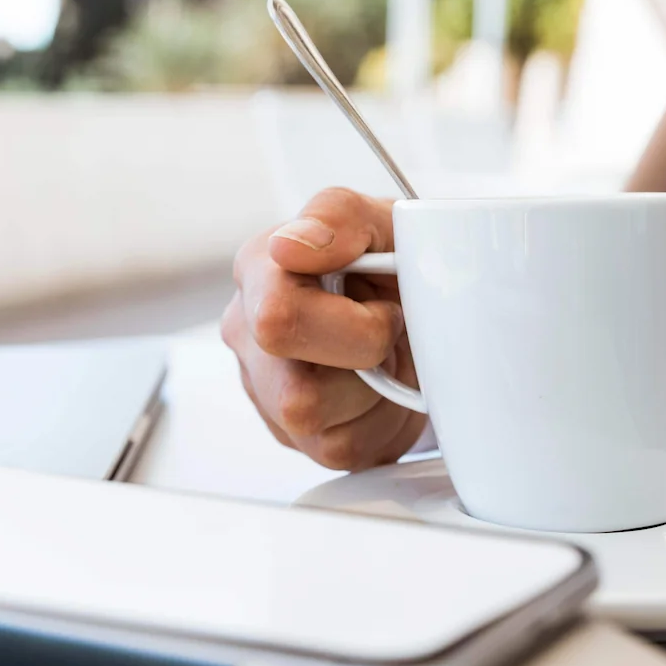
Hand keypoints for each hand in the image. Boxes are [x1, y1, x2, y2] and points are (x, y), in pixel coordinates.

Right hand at [222, 188, 425, 469]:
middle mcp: (246, 330)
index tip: (387, 303)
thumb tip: (291, 247)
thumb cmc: (390, 262)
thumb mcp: (380, 222)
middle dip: (367, 363)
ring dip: (372, 393)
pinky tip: (381, 386)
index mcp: (261, 268)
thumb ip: (338, 217)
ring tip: (384, 356)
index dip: (351, 325)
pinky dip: (378, 421)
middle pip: (298, 392)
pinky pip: (339, 448)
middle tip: (391, 327)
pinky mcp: (290, 434)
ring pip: (316, 423)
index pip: (278, 319)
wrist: (418, 309)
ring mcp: (263, 387)